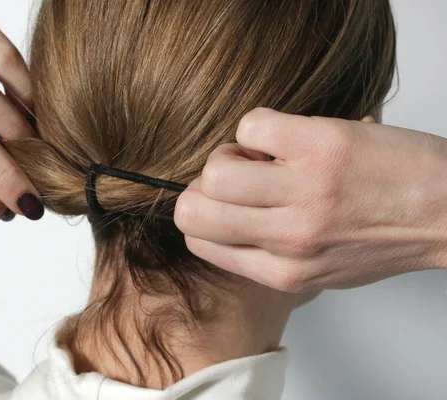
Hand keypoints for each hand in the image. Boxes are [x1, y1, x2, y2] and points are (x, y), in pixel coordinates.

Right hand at [175, 108, 446, 292]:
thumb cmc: (388, 236)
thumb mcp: (322, 269)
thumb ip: (271, 254)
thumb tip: (227, 216)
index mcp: (283, 272)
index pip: (198, 243)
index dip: (205, 213)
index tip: (226, 200)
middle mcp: (288, 239)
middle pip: (192, 210)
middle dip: (207, 185)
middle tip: (241, 177)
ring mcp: (303, 193)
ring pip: (215, 170)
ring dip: (232, 154)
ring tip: (266, 156)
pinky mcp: (319, 147)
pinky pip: (251, 126)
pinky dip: (262, 126)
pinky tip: (289, 136)